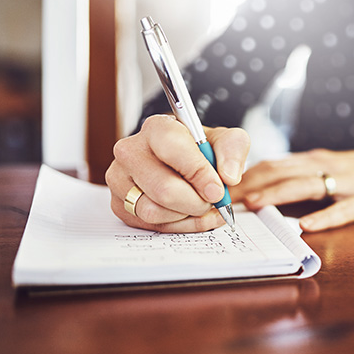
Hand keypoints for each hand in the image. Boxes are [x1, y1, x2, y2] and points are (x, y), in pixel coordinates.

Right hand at [105, 115, 249, 231]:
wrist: (186, 165)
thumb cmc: (203, 151)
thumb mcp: (226, 142)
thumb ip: (233, 150)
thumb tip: (228, 176)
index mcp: (157, 128)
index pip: (172, 149)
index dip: (198, 173)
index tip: (217, 189)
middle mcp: (130, 151)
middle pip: (163, 189)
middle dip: (196, 202)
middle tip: (211, 201)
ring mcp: (120, 179)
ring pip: (153, 211)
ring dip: (186, 215)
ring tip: (200, 205)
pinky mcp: (119, 204)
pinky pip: (149, 226)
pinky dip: (177, 225)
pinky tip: (190, 215)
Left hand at [231, 148, 353, 231]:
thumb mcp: (335, 166)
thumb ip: (306, 174)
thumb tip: (270, 186)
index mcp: (317, 160)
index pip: (274, 164)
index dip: (246, 176)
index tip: (221, 188)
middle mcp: (328, 166)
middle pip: (283, 172)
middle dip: (251, 185)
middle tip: (224, 199)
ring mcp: (349, 183)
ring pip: (308, 186)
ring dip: (278, 194)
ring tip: (255, 205)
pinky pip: (345, 209)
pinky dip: (325, 217)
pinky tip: (308, 226)